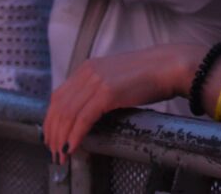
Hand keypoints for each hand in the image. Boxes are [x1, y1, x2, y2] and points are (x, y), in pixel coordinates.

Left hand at [43, 44, 198, 163]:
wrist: (169, 66)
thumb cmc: (148, 75)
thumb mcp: (114, 79)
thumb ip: (98, 90)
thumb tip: (87, 114)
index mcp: (87, 68)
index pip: (58, 96)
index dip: (51, 119)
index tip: (52, 137)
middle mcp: (87, 72)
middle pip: (59, 106)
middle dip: (53, 132)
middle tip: (54, 151)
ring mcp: (97, 81)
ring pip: (68, 114)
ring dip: (61, 137)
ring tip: (62, 154)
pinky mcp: (108, 92)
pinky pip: (83, 118)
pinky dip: (75, 134)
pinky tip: (73, 146)